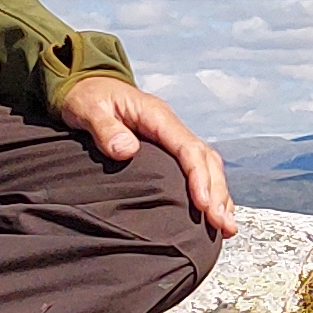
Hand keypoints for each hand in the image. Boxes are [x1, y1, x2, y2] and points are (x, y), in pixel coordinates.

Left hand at [56, 75, 235, 237]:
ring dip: (219, 195)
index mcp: (156, 116)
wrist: (86, 86)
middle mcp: (170, 126)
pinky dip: (209, 190)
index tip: (203, 205)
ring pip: (207, 165)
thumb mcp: (87, 109)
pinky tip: (213, 212)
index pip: (187, 148)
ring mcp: (171, 137)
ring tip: (226, 227)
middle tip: (222, 225)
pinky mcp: (168, 149)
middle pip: (205, 159)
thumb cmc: (86, 97)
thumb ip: (104, 128)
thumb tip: (127, 150)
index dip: (199, 177)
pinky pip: (196, 168)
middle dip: (217, 192)